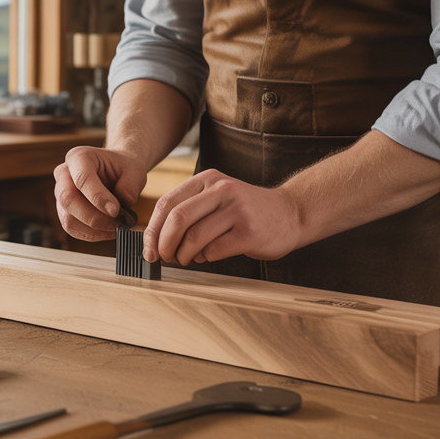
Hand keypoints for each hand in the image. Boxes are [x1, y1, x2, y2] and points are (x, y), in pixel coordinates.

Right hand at [53, 147, 148, 241]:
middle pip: (68, 200)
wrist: (116, 171)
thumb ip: (130, 186)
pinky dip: (91, 234)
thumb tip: (123, 204)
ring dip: (93, 229)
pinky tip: (107, 231)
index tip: (116, 210)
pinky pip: (71, 229)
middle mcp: (63, 174)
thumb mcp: (134, 170)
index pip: (82, 179)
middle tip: (116, 223)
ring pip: (68, 218)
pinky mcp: (63, 211)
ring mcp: (60, 193)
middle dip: (94, 217)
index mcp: (79, 157)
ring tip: (115, 228)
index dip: (98, 198)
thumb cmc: (123, 168)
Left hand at [143, 169, 306, 264]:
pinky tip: (206, 257)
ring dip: (183, 254)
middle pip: (177, 218)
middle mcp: (222, 190)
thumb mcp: (217, 197)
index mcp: (208, 180)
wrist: (290, 213)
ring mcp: (237, 210)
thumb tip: (155, 238)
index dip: (153, 229)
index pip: (167, 203)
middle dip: (164, 243)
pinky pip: (214, 250)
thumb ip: (189, 209)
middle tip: (164, 257)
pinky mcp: (249, 232)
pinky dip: (203, 258)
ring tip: (185, 258)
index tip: (149, 248)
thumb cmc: (246, 210)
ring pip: (194, 236)